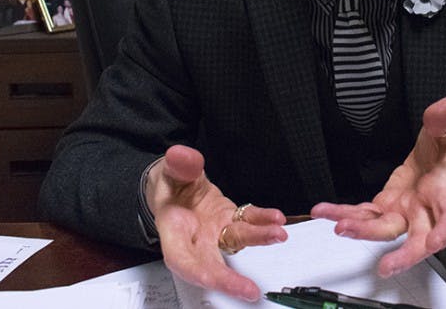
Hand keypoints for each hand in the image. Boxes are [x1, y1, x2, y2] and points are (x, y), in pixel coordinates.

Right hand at [147, 144, 287, 301]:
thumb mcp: (168, 172)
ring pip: (237, 241)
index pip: (183, 261)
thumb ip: (178, 166)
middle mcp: (197, 240)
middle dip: (231, 280)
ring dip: (258, 238)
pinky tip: (276, 218)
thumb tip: (181, 155)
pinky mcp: (231, 222)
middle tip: (250, 290)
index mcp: (174, 234)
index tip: (214, 281)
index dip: (200, 275)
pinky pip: (249, 222)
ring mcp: (216, 233)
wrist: (177, 184)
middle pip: (212, 264)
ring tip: (277, 233)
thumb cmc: (168, 186)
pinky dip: (263, 220)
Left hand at [311, 96, 445, 277]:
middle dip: (403, 255)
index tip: (434, 243)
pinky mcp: (387, 207)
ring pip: (385, 230)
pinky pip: (364, 215)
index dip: (444, 232)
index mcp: (445, 192)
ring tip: (338, 226)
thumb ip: (445, 119)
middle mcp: (425, 210)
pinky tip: (323, 211)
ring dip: (362, 231)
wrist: (441, 155)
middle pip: (417, 238)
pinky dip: (344, 214)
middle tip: (385, 265)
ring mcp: (404, 212)